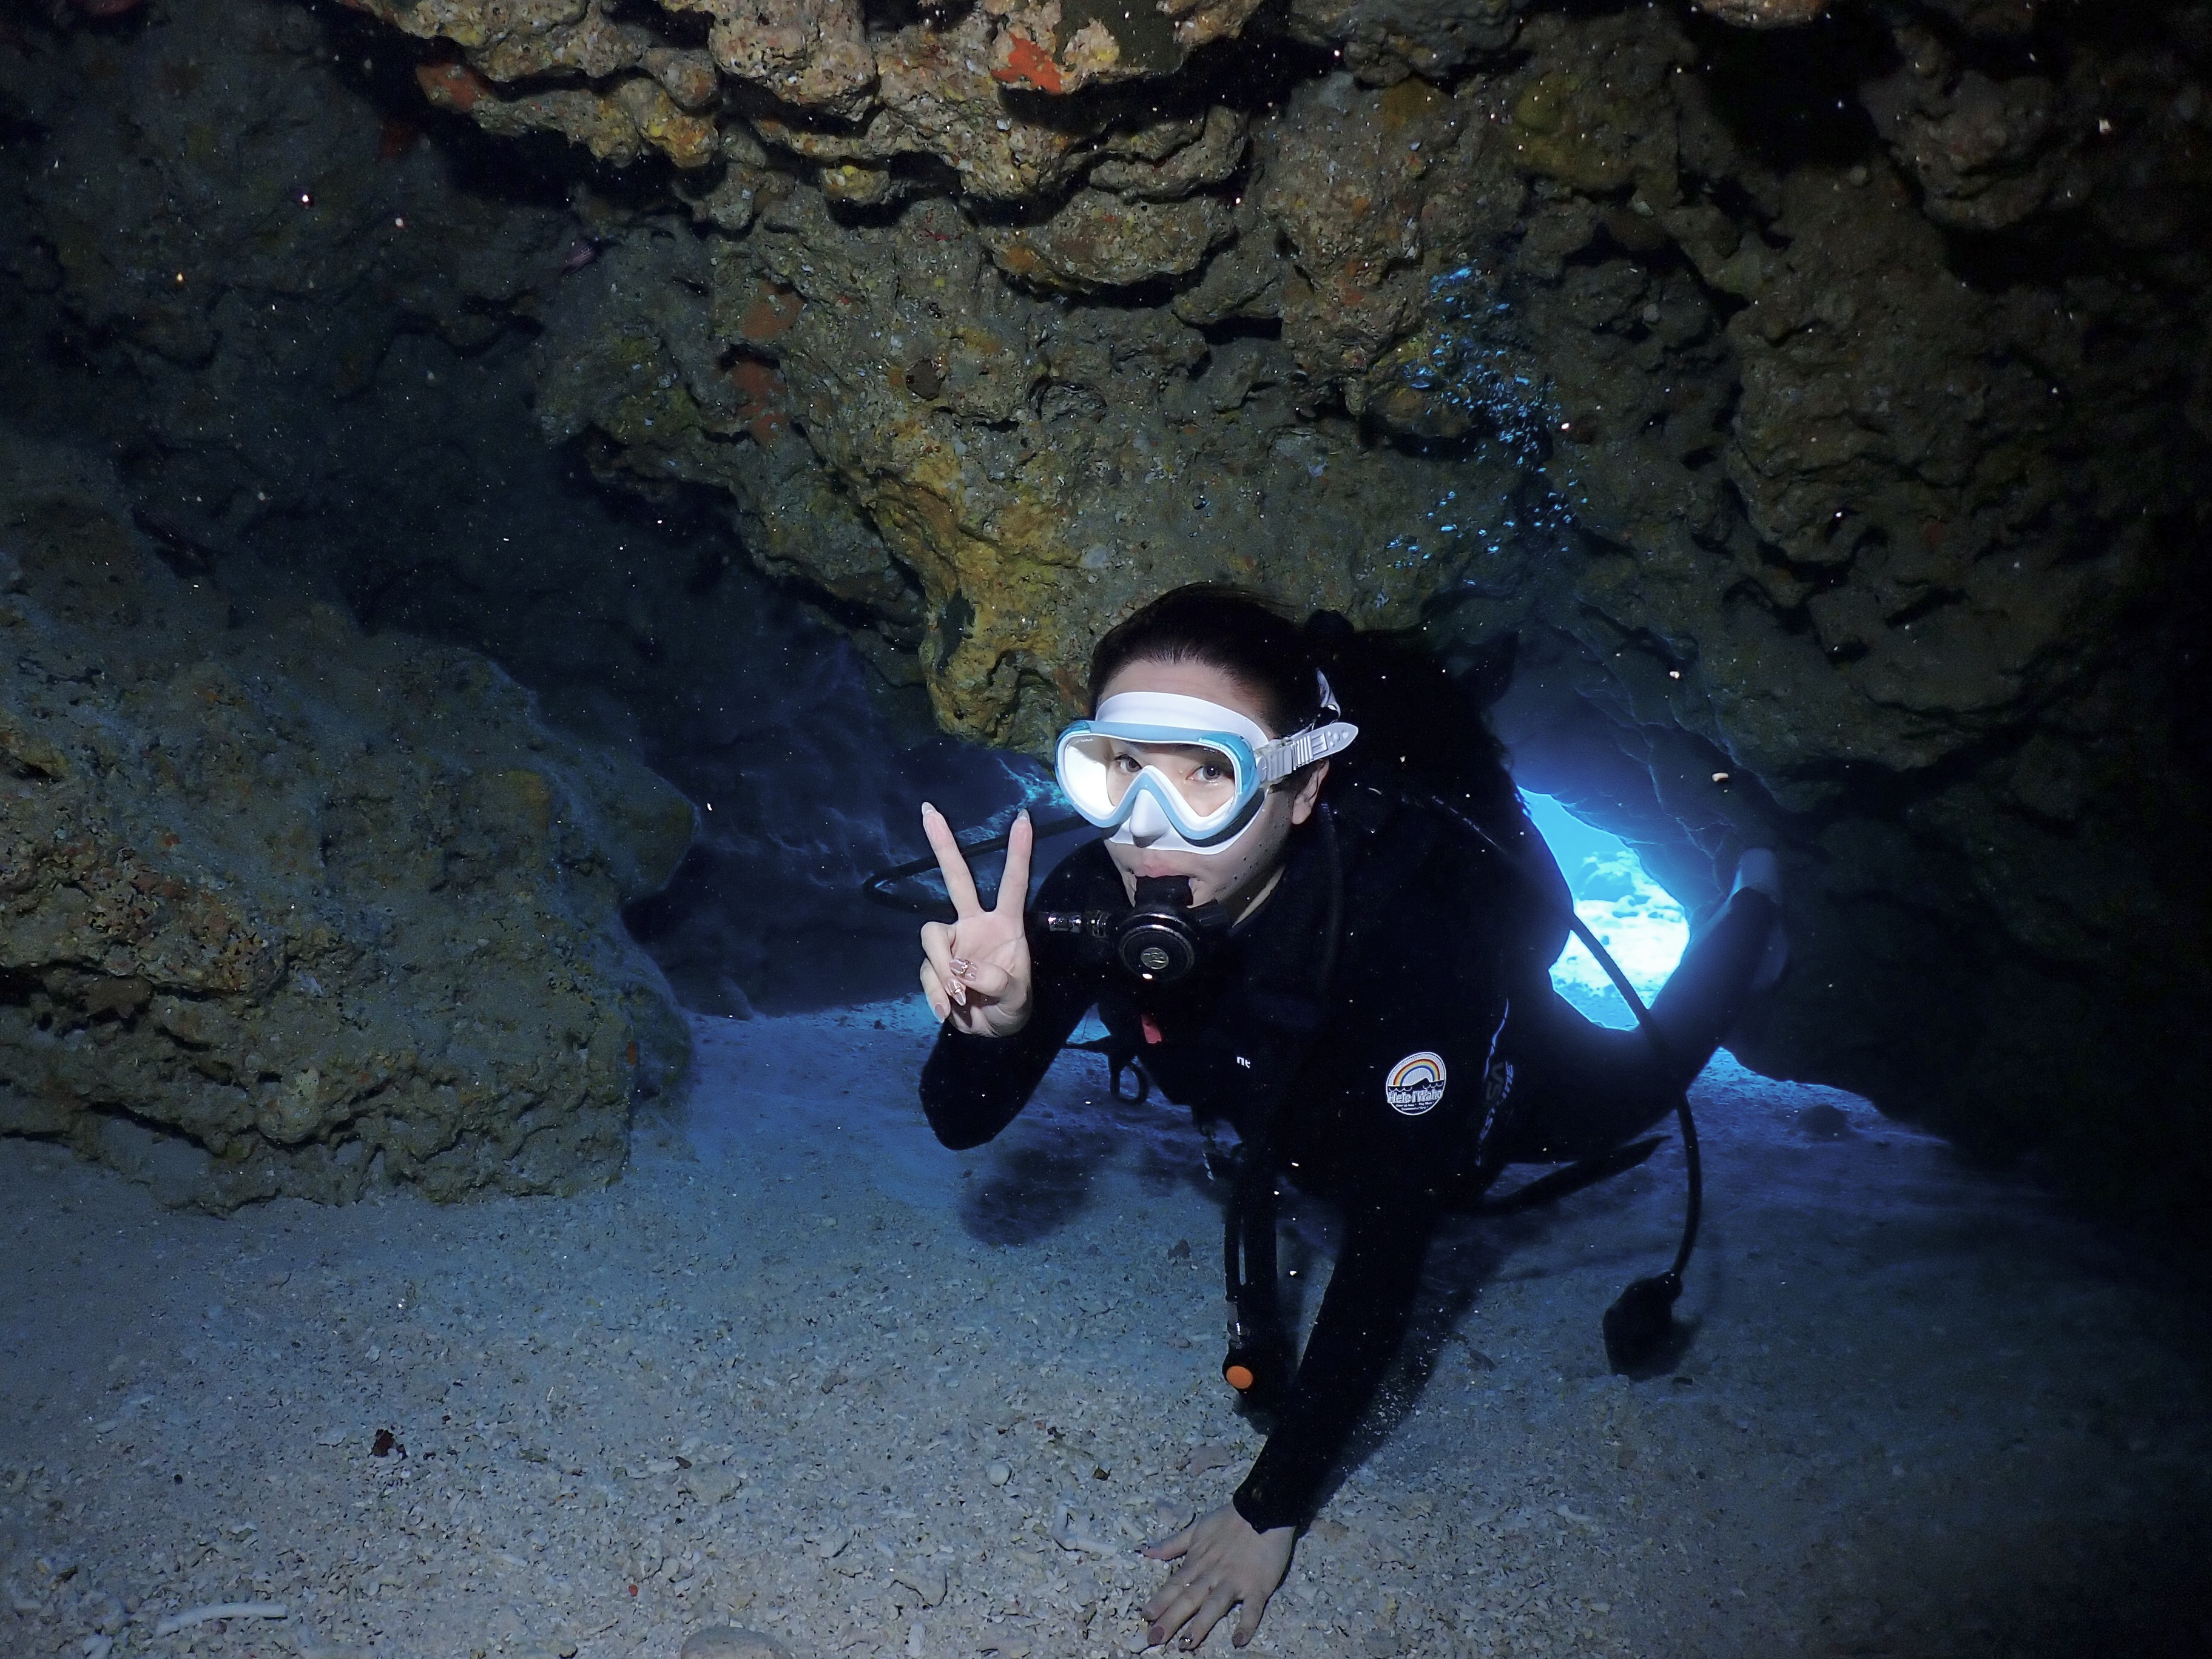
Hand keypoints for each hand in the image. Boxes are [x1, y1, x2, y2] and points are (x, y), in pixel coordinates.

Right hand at [917, 803, 1034, 1037]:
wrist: (991, 1031)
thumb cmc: (1012, 1007)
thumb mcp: (1015, 998)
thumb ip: (995, 981)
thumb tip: (961, 969)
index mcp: (1006, 923)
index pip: (1012, 882)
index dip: (1019, 851)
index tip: (1024, 817)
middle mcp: (975, 924)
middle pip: (957, 878)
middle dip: (943, 844)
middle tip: (929, 810)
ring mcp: (952, 942)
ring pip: (931, 936)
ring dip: (942, 969)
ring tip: (960, 1000)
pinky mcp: (934, 965)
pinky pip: (927, 973)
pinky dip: (937, 994)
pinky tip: (949, 1010)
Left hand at [1140, 1502, 1295, 1650]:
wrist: (1264, 1508)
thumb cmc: (1230, 1520)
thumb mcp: (1197, 1529)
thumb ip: (1173, 1544)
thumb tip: (1147, 1552)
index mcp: (1198, 1562)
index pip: (1175, 1585)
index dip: (1159, 1601)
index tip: (1144, 1617)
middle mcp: (1213, 1574)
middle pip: (1189, 1598)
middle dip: (1170, 1619)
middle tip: (1154, 1638)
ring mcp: (1235, 1580)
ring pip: (1215, 1604)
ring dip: (1201, 1624)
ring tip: (1186, 1644)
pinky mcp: (1258, 1586)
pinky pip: (1252, 1608)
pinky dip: (1246, 1623)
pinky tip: (1239, 1640)